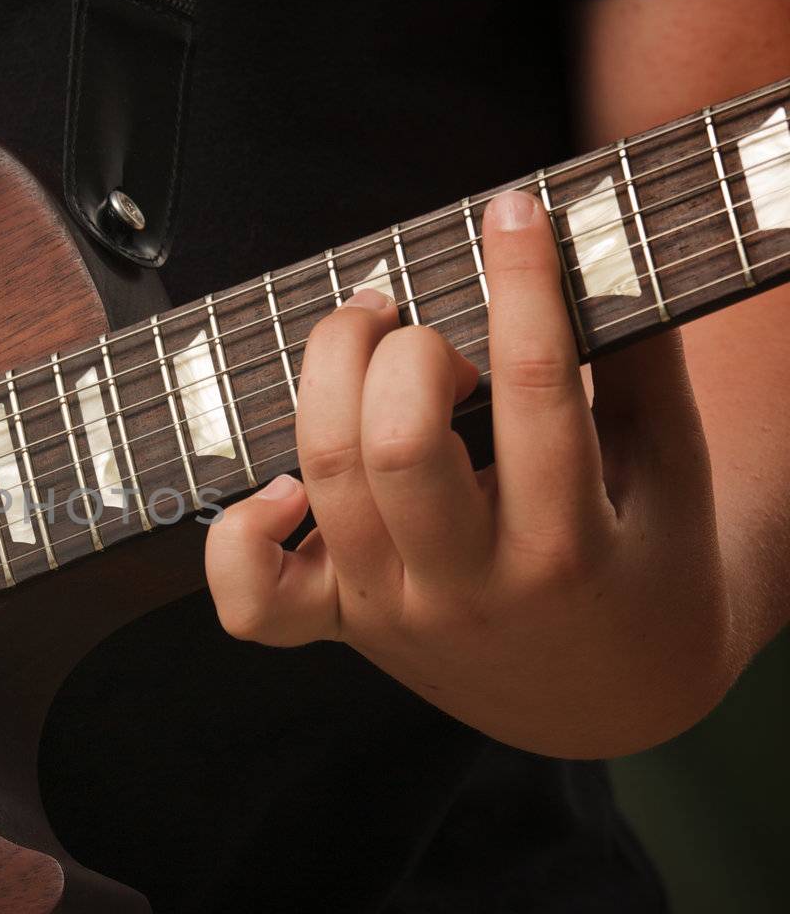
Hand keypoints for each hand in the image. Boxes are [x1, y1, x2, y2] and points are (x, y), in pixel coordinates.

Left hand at [205, 191, 732, 757]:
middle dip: (402, 348)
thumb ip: (641, 362)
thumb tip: (596, 242)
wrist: (615, 699)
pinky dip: (241, 532)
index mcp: (569, 546)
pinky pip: (251, 600)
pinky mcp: (341, 627)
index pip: (535, 391)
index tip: (510, 214)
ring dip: (327, 382)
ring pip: (324, 483)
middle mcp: (469, 586)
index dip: (519, 284)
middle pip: (395, 443)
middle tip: (418, 319)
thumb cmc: (649, 564)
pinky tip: (287, 482)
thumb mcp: (673, 469)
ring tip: (365, 339)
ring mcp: (392, 612)